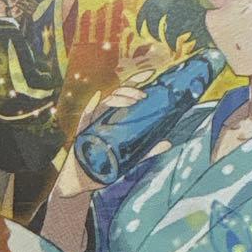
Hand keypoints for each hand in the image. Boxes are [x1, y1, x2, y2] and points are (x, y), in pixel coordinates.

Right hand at [52, 71, 166, 197]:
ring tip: (131, 102)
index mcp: (118, 115)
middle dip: (130, 91)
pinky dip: (91, 104)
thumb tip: (168, 143)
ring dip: (118, 98)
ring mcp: (94, 120)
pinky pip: (86, 114)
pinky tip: (97, 97)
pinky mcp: (83, 128)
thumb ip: (147, 151)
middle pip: (118, 94)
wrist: (84, 178)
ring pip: (105, 101)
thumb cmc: (107, 164)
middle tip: (143, 97)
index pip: (127, 93)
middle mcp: (106, 114)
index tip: (150, 74)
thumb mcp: (131, 157)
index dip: (137, 80)